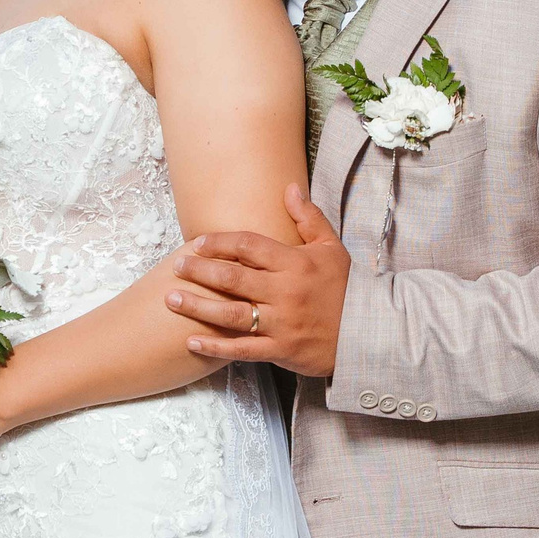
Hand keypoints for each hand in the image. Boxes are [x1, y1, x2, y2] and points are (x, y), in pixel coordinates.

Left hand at [167, 184, 349, 376]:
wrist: (367, 332)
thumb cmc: (346, 287)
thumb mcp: (332, 247)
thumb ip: (309, 218)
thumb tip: (290, 188)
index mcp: (295, 263)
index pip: (248, 246)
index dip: (220, 243)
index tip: (198, 243)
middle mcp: (285, 291)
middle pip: (233, 278)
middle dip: (199, 271)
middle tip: (176, 266)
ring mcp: (282, 322)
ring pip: (231, 313)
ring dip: (198, 306)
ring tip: (171, 299)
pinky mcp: (281, 350)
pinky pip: (243, 349)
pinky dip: (216, 346)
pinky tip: (191, 341)